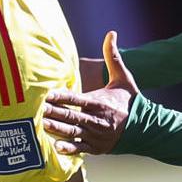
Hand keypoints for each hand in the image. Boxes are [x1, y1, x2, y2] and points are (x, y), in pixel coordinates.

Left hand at [44, 30, 136, 155]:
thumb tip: (111, 33)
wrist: (145, 126)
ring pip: (73, 132)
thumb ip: (113, 56)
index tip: (46, 94)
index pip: (76, 99)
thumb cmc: (130, 100)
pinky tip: (56, 147)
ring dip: (57, 129)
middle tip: (36, 110)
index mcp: (100, 102)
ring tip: (41, 125)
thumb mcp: (123, 77)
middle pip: (70, 116)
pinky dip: (69, 148)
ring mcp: (96, 135)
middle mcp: (97, 119)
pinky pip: (80, 148)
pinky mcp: (96, 147)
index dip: (60, 97)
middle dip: (53, 113)